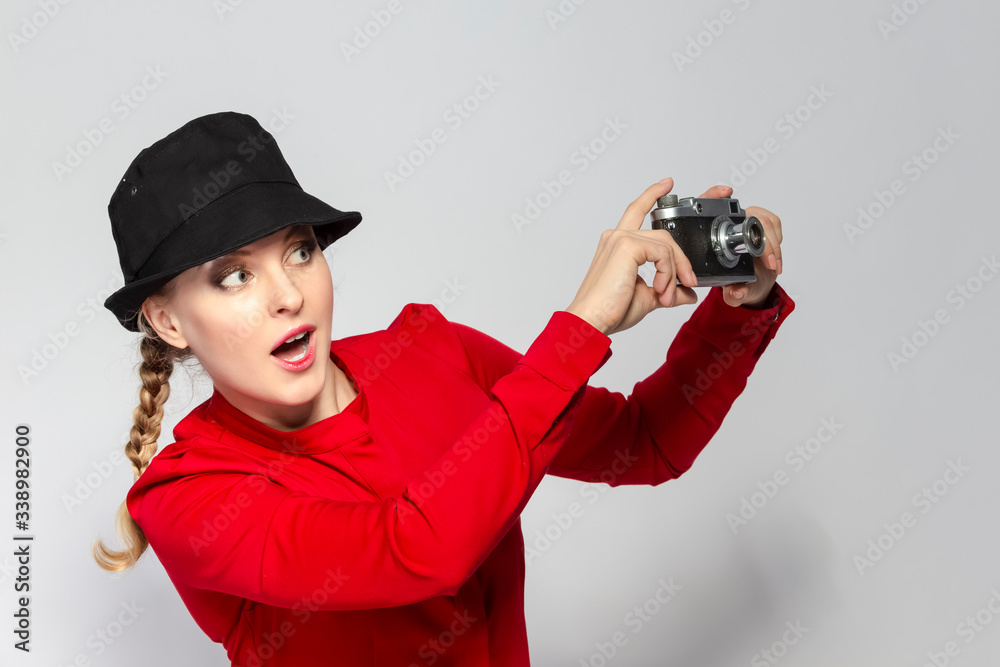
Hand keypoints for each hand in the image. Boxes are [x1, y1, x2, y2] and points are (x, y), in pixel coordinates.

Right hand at [566, 177, 719, 335]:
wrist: (593, 321)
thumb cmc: (610, 310)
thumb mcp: (647, 298)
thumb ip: (668, 289)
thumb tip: (687, 292)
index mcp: (617, 245)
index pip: (637, 211)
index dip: (653, 195)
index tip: (667, 184)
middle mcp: (617, 237)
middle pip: (662, 233)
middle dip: (682, 257)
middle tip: (689, 281)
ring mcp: (621, 239)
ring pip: (666, 244)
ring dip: (675, 272)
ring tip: (667, 296)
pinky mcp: (627, 246)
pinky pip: (662, 254)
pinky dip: (668, 273)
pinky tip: (661, 290)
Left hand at [709, 189, 782, 307]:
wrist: (752, 286)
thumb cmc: (737, 284)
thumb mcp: (733, 293)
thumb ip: (734, 294)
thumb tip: (736, 292)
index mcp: (712, 236)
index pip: (709, 208)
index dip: (714, 195)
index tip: (726, 192)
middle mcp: (728, 225)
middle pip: (747, 216)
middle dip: (762, 239)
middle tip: (768, 262)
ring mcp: (746, 222)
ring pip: (763, 219)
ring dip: (772, 242)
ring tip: (773, 263)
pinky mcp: (761, 223)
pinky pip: (772, 222)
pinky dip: (777, 240)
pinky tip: (774, 257)